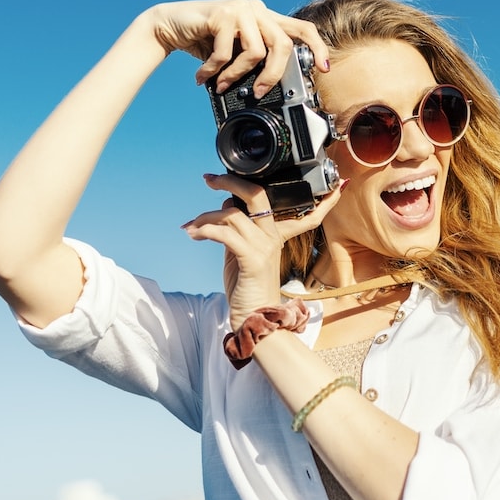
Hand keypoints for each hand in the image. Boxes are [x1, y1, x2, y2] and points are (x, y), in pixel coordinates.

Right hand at [141, 0, 329, 94]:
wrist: (169, 26)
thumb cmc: (205, 42)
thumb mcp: (236, 53)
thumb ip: (257, 60)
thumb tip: (273, 87)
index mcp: (266, 18)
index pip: (302, 28)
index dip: (317, 47)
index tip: (323, 68)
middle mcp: (257, 9)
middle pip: (284, 45)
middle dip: (273, 75)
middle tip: (259, 92)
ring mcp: (241, 8)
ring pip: (256, 52)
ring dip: (237, 75)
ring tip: (222, 83)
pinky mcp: (222, 14)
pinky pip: (228, 53)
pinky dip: (216, 70)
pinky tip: (204, 75)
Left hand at [181, 173, 345, 327]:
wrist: (254, 319)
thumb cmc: (247, 289)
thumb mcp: (241, 253)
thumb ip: (236, 229)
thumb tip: (225, 204)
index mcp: (275, 234)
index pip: (294, 209)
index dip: (309, 195)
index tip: (310, 184)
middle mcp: (273, 236)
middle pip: (256, 195)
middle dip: (230, 181)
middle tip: (210, 180)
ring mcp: (264, 247)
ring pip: (232, 213)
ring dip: (205, 217)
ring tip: (190, 227)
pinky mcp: (252, 258)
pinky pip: (225, 233)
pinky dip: (206, 230)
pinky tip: (195, 235)